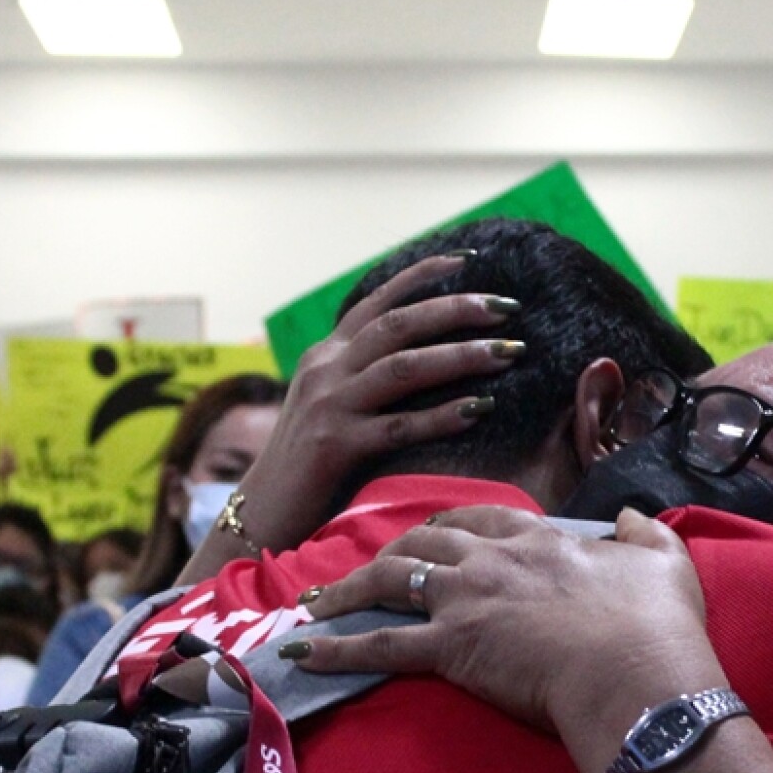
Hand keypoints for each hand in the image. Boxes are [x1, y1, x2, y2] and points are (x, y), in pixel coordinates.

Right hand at [198, 254, 522, 568]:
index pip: (379, 301)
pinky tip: (479, 409)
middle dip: (457, 309)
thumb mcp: (332, 404)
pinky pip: (399, 425)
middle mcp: (326, 369)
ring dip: (462, 356)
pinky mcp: (335, 446)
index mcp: (327, 354)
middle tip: (507, 307)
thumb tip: (426, 357)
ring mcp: (329, 405)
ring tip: (509, 351)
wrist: (263, 513)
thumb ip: (366, 377)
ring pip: (404, 367)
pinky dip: (442, 416)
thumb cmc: (311, 464)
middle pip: (399, 324)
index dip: (423, 276)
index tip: (469, 259)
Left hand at [289, 506, 722, 753]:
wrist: (635, 672)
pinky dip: (337, 649)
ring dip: (348, 589)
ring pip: (391, 580)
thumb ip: (644, 534)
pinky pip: (380, 645)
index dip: (452, 523)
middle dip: (389, 550)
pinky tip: (302, 653)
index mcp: (538, 540)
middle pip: (425, 540)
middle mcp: (492, 559)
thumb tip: (630, 517)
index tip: (434, 530)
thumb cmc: (656, 625)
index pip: (482, 518)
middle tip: (365, 566)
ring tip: (316, 603)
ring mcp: (465, 600)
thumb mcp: (663, 562)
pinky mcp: (449, 649)